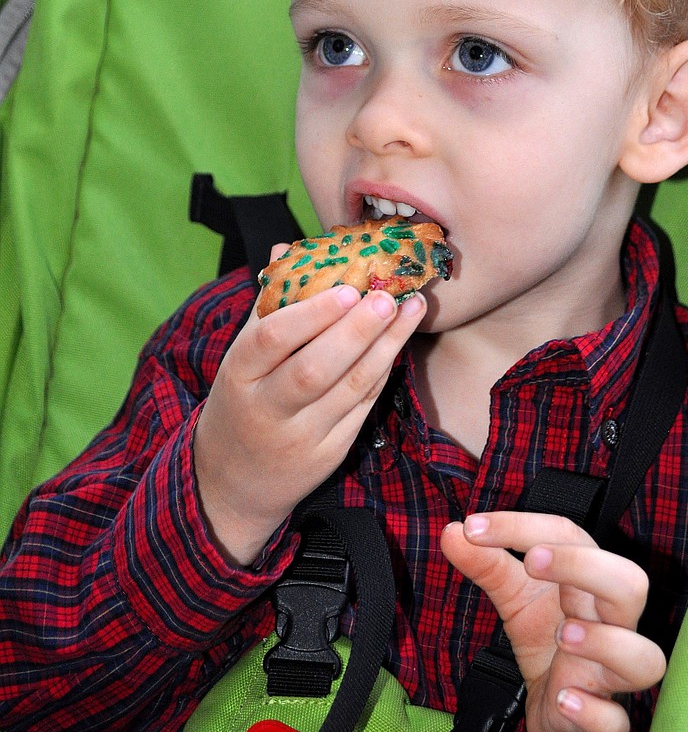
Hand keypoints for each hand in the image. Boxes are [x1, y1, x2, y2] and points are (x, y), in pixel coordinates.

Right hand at [194, 243, 424, 564]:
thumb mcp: (242, 356)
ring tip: (411, 308)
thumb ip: (268, 306)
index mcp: (239, 375)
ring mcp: (299, 437)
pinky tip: (398, 342)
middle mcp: (266, 409)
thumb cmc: (242, 399)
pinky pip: (361, 408)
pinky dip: (381, 372)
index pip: (271, 340)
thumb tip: (286, 249)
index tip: (347, 288)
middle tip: (388, 297)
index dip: (310, 314)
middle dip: (356, 331)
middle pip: (313, 370)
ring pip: (347, 389)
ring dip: (385, 347)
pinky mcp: (328, 454)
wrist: (231, 482)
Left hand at [441, 512, 665, 731]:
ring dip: (605, 642)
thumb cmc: (547, 641)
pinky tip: (562, 698)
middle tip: (533, 562)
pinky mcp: (603, 722)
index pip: (573, 536)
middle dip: (584, 566)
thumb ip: (486, 563)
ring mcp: (611, 676)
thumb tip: (451, 531)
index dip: (525, 526)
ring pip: (644, 657)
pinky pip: (615, 722)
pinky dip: (592, 712)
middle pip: (629, 584)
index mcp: (588, 584)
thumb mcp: (514, 597)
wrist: (556, 709)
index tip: (475, 527)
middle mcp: (609, 624)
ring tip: (562, 635)